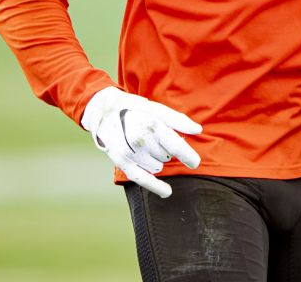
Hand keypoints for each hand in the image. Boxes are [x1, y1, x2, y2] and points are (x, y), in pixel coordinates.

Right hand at [80, 87, 202, 198]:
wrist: (103, 111)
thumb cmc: (134, 108)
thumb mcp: (156, 108)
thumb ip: (178, 120)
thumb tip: (198, 130)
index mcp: (152, 125)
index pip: (176, 146)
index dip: (189, 156)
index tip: (195, 163)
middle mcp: (141, 141)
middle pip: (167, 156)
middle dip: (166, 149)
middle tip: (154, 137)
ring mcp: (130, 153)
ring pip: (157, 167)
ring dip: (157, 160)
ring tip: (146, 145)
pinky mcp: (121, 162)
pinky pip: (142, 179)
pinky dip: (156, 187)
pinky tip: (167, 192)